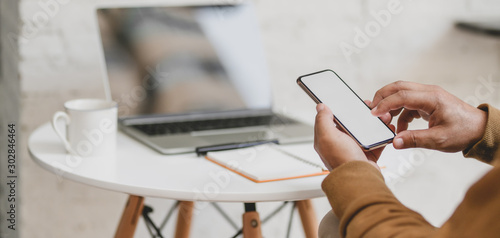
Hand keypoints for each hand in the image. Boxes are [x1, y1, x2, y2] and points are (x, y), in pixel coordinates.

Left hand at [314, 102, 393, 170]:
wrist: (359, 179)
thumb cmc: (342, 160)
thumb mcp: (327, 136)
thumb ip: (323, 120)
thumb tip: (320, 107)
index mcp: (328, 139)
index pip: (331, 120)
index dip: (340, 110)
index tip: (349, 102)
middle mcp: (340, 144)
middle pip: (351, 124)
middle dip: (361, 115)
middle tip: (370, 108)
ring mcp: (354, 149)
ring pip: (365, 131)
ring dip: (374, 123)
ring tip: (382, 117)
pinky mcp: (367, 155)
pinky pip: (376, 142)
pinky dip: (383, 135)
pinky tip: (387, 129)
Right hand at [370, 81, 486, 151]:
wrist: (479, 130)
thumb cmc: (464, 132)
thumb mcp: (438, 140)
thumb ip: (414, 140)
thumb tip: (394, 142)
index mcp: (432, 98)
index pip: (402, 96)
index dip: (385, 104)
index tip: (374, 114)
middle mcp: (429, 93)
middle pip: (398, 87)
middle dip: (382, 97)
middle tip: (372, 111)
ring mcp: (428, 96)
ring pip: (402, 93)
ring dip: (390, 105)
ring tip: (385, 122)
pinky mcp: (428, 102)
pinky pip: (408, 103)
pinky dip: (400, 113)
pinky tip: (400, 128)